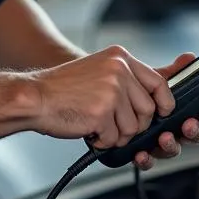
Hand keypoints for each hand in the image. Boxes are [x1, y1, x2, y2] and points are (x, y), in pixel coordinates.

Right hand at [30, 45, 174, 150]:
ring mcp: (111, 91)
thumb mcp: (100, 70)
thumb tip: (157, 98)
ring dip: (115, 134)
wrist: (34, 96)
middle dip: (134, 124)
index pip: (159, 81)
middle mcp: (118, 70)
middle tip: (112, 122)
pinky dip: (101, 141)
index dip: (164, 102)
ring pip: (132, 128)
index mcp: (120, 57)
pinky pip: (114, 138)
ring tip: (95, 123)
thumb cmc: (63, 89)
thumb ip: (127, 79)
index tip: (162, 112)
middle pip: (148, 109)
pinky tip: (87, 128)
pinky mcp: (101, 112)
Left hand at [133, 52, 198, 170]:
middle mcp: (180, 129)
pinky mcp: (147, 153)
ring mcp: (165, 142)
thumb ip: (176, 72)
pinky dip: (147, 158)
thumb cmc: (145, 96)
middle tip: (191, 123)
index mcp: (190, 112)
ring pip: (176, 149)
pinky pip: (150, 159)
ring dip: (172, 144)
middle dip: (197, 129)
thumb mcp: (160, 81)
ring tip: (165, 137)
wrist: (118, 105)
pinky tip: (142, 153)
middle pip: (198, 134)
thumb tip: (189, 58)